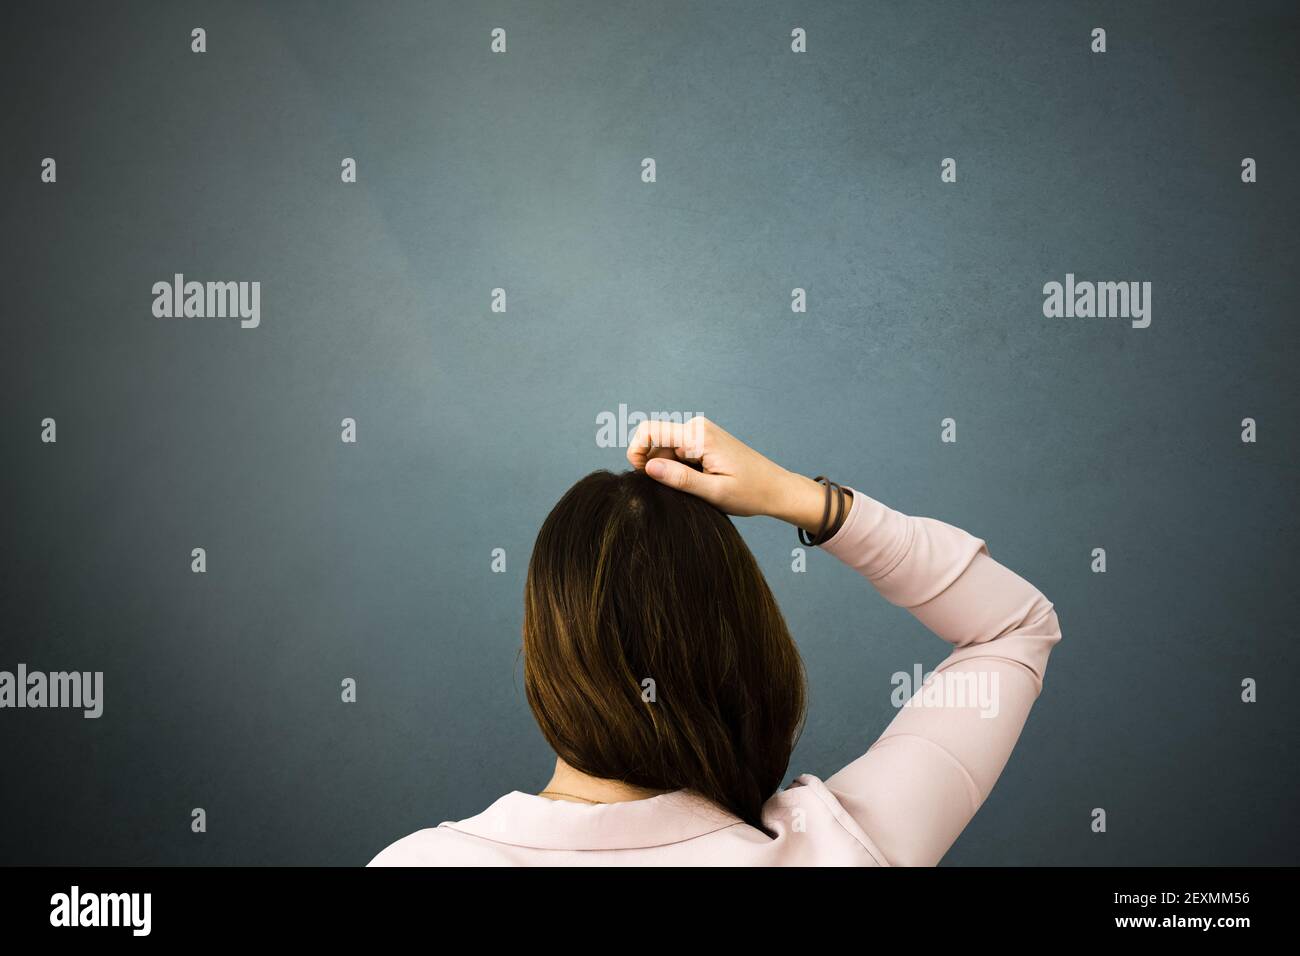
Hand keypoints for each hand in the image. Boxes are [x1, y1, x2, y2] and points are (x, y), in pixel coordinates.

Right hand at [625, 416, 834, 529]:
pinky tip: (696, 485)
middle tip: (672, 492)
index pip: (650, 431)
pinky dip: (678, 469)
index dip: (636, 452)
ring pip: (665, 449)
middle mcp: (698, 428)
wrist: (777, 489)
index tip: (641, 476)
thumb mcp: (713, 492)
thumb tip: (648, 467)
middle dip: (654, 466)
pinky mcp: (704, 442)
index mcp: (699, 436)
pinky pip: (678, 453)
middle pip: (655, 442)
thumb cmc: (751, 493)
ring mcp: (701, 433)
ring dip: (668, 470)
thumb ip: (680, 479)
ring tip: (691, 490)